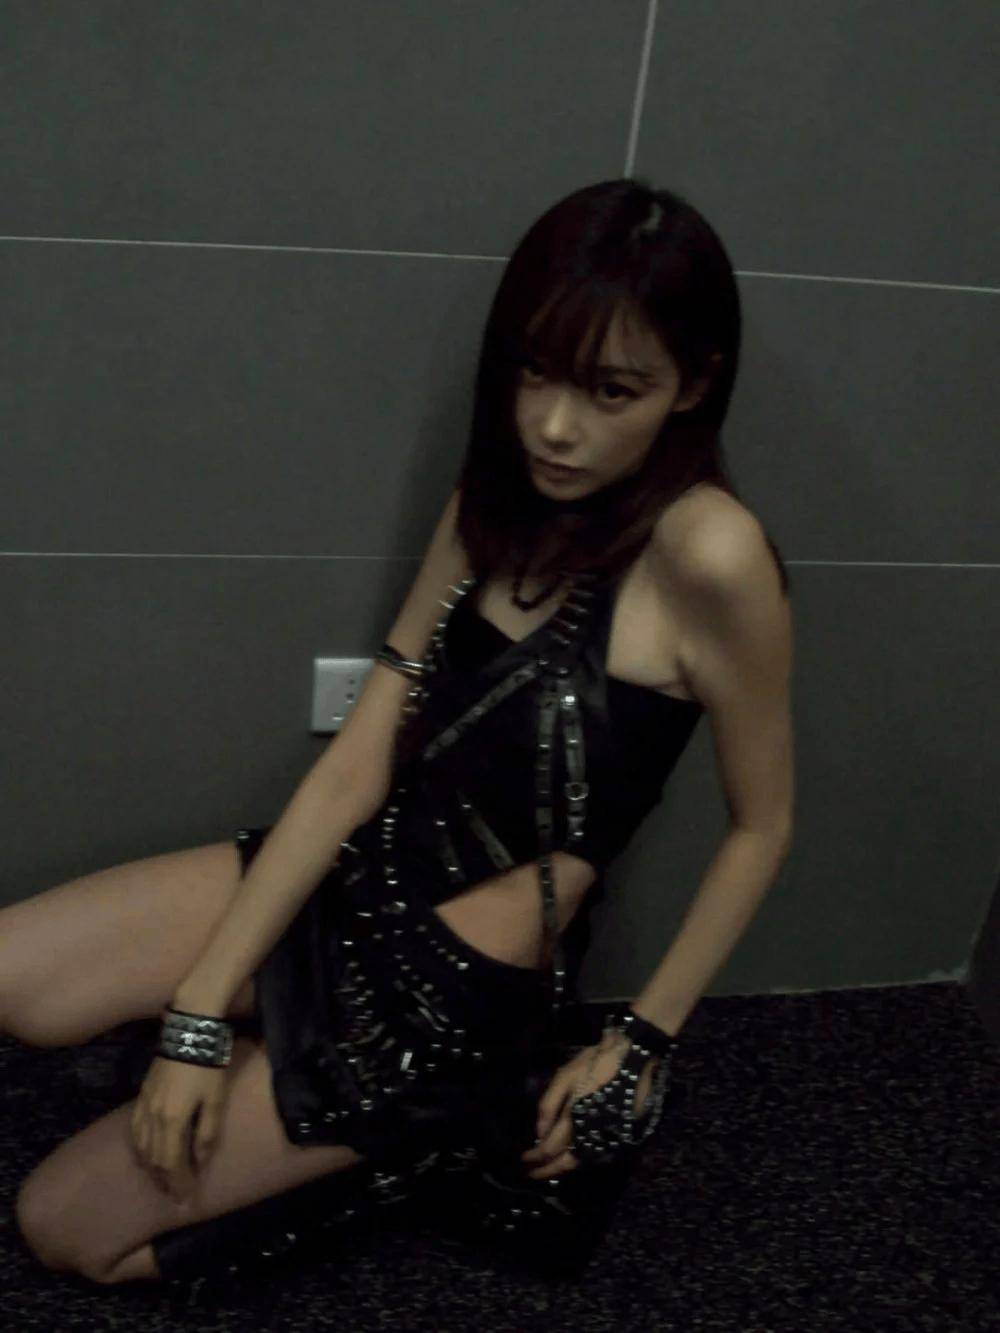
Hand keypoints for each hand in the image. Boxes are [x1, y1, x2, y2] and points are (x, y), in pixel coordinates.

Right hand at [130, 1055, 228, 1200]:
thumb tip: (200, 1161)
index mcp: (173, 1121)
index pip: (172, 1164)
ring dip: (151, 1167)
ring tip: (162, 1179)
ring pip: (141, 1147)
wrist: (188, 1031)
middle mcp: (153, 1118)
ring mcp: (144, 1106)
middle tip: (174, 1195)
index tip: (185, 1200)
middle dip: (165, 1180)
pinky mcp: (141, 1095)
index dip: (178, 1184)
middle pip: (154, 1159)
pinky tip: (144, 1152)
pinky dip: (139, 1148)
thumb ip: (206, 1132)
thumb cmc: (207, 1065)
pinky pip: (134, 1130)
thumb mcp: (214, 1100)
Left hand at [520, 1028, 658, 1179]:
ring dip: (563, 1169)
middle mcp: (591, 1134)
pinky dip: (581, 1160)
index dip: (535, 1157)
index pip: (550, 1148)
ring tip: (550, 1170)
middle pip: (566, 1162)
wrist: (636, 1059)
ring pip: (582, 1162)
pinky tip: (573, 1157)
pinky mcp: (620, 1138)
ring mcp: (607, 1138)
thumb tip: (539, 1132)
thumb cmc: (597, 1062)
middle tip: (532, 1174)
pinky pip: (596, 1155)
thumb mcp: (567, 1074)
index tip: (524, 1160)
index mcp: (575, 1117)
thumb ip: (549, 1103)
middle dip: (547, 1170)